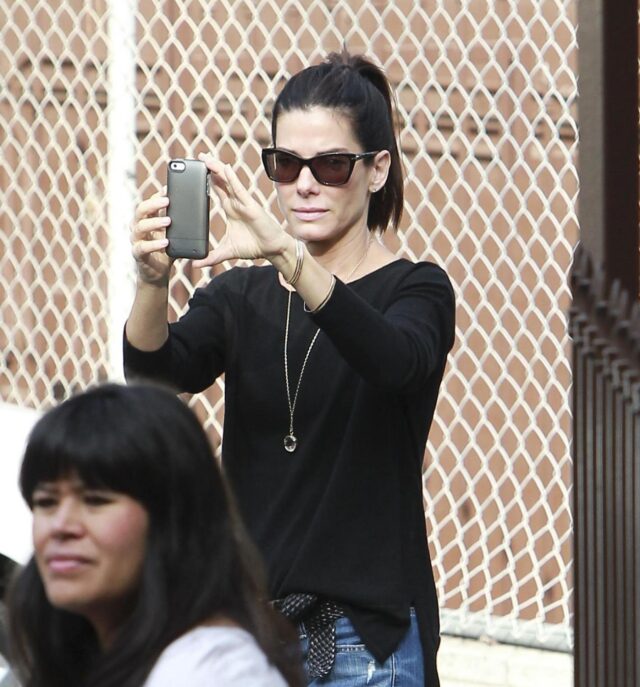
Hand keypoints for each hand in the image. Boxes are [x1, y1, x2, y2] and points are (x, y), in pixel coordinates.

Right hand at [130, 188, 172, 285]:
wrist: (157, 271)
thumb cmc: (166, 249)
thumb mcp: (174, 234)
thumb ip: (181, 223)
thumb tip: (199, 208)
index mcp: (147, 219)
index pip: (150, 202)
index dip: (158, 195)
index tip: (169, 188)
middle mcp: (139, 226)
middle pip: (141, 210)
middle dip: (154, 204)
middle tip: (168, 201)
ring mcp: (136, 240)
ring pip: (140, 226)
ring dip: (154, 222)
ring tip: (168, 220)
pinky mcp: (137, 254)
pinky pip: (142, 247)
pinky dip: (154, 244)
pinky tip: (165, 242)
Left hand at [193, 153, 287, 267]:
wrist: (272, 249)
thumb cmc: (254, 246)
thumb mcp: (226, 251)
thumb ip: (211, 257)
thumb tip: (195, 264)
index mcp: (230, 209)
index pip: (216, 189)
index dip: (206, 179)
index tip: (193, 170)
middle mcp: (236, 202)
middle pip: (221, 181)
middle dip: (210, 168)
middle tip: (198, 156)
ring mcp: (243, 202)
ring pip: (228, 181)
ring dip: (218, 169)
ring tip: (206, 158)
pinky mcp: (251, 206)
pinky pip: (239, 190)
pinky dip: (232, 179)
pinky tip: (224, 169)